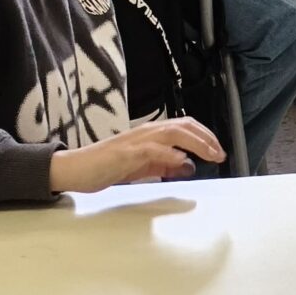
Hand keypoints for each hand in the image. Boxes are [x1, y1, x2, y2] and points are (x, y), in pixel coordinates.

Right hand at [49, 118, 224, 193]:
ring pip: (171, 133)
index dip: (204, 136)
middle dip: (206, 138)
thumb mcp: (142, 167)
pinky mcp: (124, 154)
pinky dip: (168, 153)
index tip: (219, 150)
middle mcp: (145, 132)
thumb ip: (164, 165)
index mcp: (150, 134)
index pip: (184, 127)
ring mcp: (135, 142)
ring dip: (195, 143)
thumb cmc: (106, 166)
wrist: (75, 169)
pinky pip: (150, 150)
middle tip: (221, 153)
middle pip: (182, 126)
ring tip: (210, 154)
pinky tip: (181, 160)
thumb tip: (187, 165)